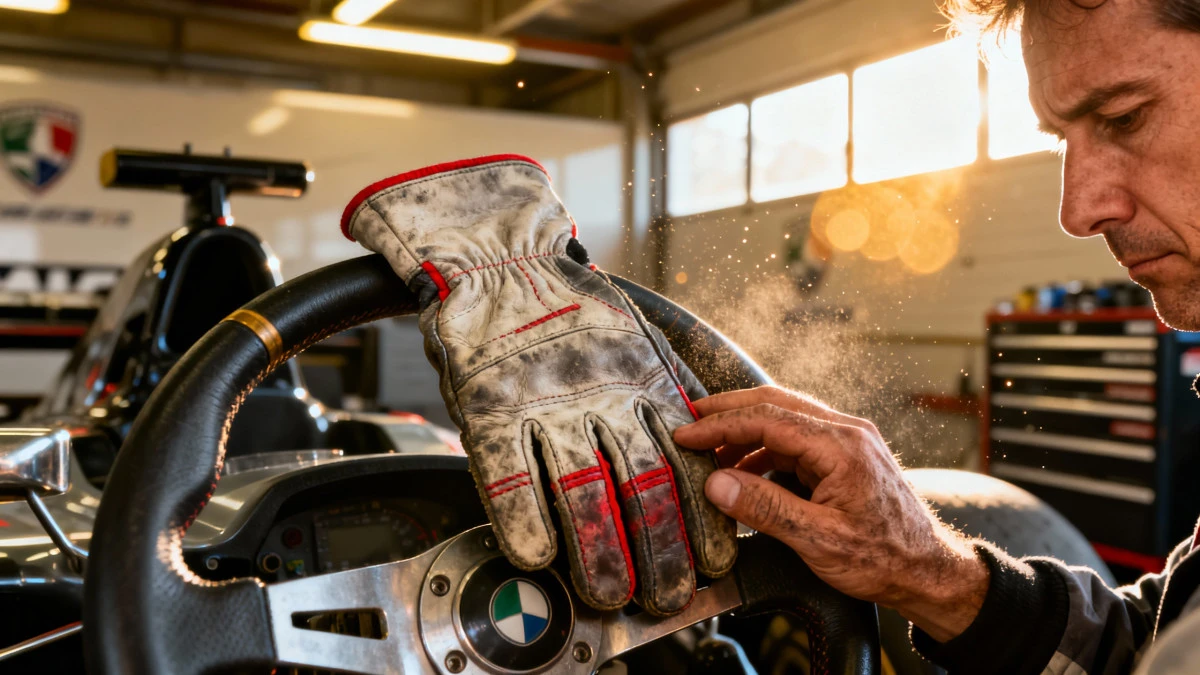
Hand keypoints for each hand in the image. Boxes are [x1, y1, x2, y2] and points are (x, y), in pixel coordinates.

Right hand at [673, 385, 988, 641]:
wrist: (929, 572)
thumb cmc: (884, 559)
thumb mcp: (818, 540)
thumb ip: (765, 508)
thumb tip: (717, 484)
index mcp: (842, 445)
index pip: (768, 418)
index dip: (721, 425)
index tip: (687, 434)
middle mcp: (847, 433)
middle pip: (775, 404)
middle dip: (728, 412)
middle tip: (689, 421)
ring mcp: (849, 442)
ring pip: (785, 420)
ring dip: (745, 433)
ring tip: (710, 453)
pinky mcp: (846, 458)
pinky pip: (797, 441)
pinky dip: (764, 449)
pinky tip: (743, 470)